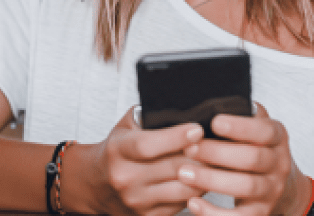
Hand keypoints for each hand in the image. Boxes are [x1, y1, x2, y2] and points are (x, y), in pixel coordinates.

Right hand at [73, 106, 206, 215]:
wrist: (96, 184)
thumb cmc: (117, 150)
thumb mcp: (125, 126)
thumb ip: (148, 115)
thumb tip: (182, 108)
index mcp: (118, 150)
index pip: (148, 145)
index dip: (176, 137)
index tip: (197, 129)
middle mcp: (125, 178)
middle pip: (172, 168)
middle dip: (200, 155)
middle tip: (218, 144)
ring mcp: (136, 201)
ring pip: (183, 190)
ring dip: (204, 176)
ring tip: (216, 162)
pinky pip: (182, 205)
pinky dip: (197, 192)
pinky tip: (204, 179)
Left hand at [176, 102, 311, 215]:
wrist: (282, 187)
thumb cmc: (256, 150)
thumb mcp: (255, 128)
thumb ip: (241, 113)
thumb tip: (210, 97)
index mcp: (277, 136)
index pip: (264, 130)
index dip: (240, 127)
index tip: (214, 122)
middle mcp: (278, 163)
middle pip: (252, 158)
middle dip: (217, 153)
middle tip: (189, 148)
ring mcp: (271, 190)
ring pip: (245, 186)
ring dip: (212, 180)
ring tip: (184, 173)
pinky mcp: (260, 212)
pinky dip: (215, 213)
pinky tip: (194, 203)